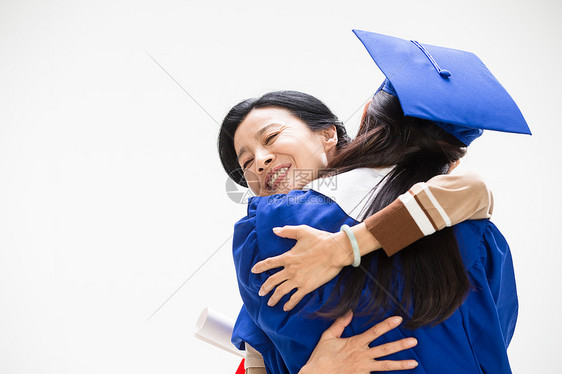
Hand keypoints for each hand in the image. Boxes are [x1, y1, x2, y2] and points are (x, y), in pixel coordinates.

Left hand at [251, 225, 352, 310]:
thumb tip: (274, 230)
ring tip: (270, 303)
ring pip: (281, 291)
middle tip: (260, 293)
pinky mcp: (307, 287)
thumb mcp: (302, 231)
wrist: (335, 251)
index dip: (260, 267)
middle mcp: (290, 270)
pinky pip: (295, 298)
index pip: (269, 263)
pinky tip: (286, 308)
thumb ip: (287, 231)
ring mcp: (298, 279)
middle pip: (272, 281)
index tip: (253, 271)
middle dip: (265, 288)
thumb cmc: (320, 239)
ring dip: (274, 298)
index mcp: (288, 257)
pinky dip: (289, 304)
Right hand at [299, 313, 417, 373]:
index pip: (374, 332)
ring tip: (415, 362)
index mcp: (355, 344)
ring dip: (401, 364)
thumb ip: (340, 323)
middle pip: (385, 349)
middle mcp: (362, 356)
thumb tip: (350, 311)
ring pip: (386, 366)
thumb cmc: (321, 357)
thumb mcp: (328, 336)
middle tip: (414, 341)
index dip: (387, 325)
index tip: (398, 319)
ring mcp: (364, 368)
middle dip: (400, 345)